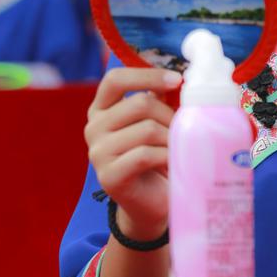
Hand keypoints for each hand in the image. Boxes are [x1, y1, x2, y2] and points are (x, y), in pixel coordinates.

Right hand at [85, 68, 181, 239]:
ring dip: (170, 138)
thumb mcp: (155, 120)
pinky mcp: (108, 177)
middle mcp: (93, 128)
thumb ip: (158, 98)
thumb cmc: (156, 154)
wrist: (151, 200)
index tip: (177, 80)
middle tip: (182, 130)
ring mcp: (97, 153)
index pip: (115, 79)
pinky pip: (145, 155)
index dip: (147, 75)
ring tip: (176, 150)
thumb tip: (180, 77)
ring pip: (146, 129)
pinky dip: (166, 156)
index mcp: (101, 108)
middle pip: (140, 103)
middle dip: (169, 115)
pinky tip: (172, 163)